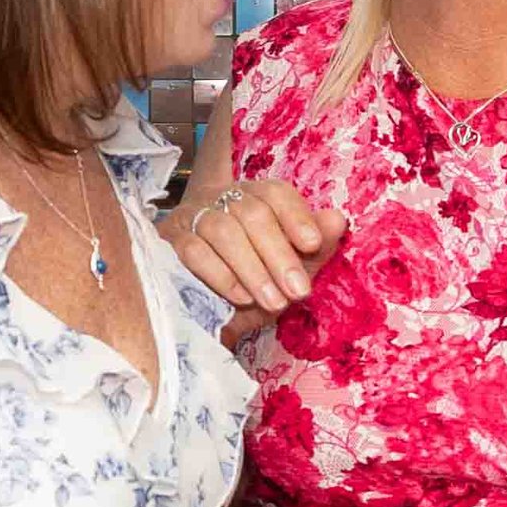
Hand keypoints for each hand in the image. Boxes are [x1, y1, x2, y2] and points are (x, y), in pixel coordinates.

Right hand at [164, 178, 346, 340]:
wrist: (203, 314)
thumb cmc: (251, 285)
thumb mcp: (287, 271)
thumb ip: (314, 247)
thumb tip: (338, 220)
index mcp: (253, 199)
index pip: (275, 193)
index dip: (296, 215)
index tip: (313, 245)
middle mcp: (221, 200)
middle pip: (251, 212)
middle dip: (279, 253)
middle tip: (298, 290)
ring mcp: (191, 217)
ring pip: (223, 229)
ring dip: (253, 268)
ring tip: (273, 301)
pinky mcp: (168, 241)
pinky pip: (194, 251)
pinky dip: (221, 275)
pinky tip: (240, 297)